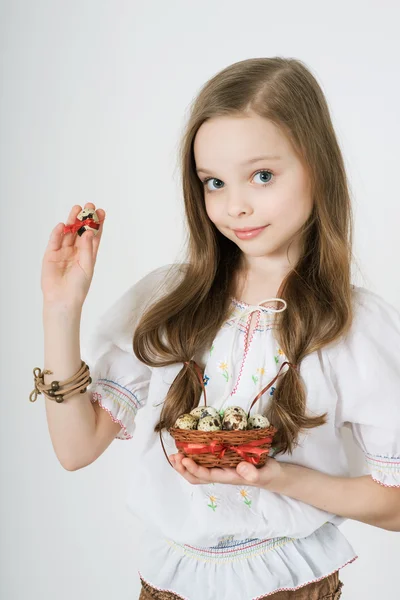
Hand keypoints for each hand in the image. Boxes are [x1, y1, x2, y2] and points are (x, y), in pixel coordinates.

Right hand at [41, 203, 104, 307]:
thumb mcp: (87, 266)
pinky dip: (57, 233)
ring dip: (72, 221)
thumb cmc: (78, 286)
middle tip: (89, 205)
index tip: (101, 211)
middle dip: (84, 218)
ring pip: (68, 233)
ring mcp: (63, 252)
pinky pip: (55, 241)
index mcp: (88, 254)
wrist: (63, 299)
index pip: (94, 235)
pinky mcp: (51, 255)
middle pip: (81, 230)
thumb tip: (90, 231)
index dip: (98, 223)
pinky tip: (63, 225)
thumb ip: (88, 249)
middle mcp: (76, 250)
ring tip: (76, 209)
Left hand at [168, 452, 283, 488]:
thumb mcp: (264, 473)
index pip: (207, 475)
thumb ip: (253, 473)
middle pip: (197, 477)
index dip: (194, 468)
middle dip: (183, 469)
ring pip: (198, 471)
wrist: (272, 475)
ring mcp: (221, 469)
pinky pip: (204, 463)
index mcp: (228, 477)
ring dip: (184, 465)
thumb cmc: (267, 473)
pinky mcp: (223, 462)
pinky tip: (188, 450)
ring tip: (174, 455)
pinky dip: (193, 458)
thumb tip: (240, 468)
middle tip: (174, 457)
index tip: (184, 459)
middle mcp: (221, 474)